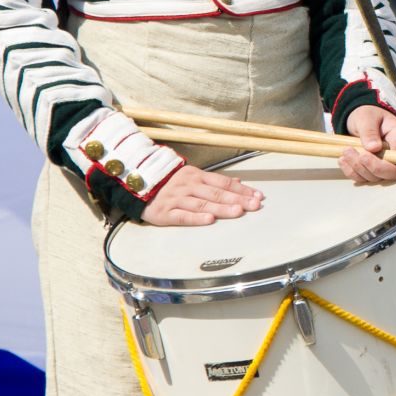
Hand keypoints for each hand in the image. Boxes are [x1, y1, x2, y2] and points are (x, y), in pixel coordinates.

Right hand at [142, 164, 263, 226]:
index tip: (258, 196)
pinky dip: (196, 218)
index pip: (224, 183)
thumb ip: (216, 181)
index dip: (242, 190)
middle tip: (254, 206)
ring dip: (222, 208)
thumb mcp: (194, 177)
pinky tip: (209, 219)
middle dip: (238, 200)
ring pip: (203, 204)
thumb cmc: (170, 183)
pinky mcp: (164, 212)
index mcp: (197, 176)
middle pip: (217, 193)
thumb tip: (240, 183)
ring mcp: (176, 198)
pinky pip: (182, 215)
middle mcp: (188, 186)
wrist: (137, 185)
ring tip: (238, 212)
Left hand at [341, 104, 395, 182]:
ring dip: (359, 168)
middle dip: (377, 167)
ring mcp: (383, 165)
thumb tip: (373, 148)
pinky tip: (343, 159)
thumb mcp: (367, 117)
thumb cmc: (367, 115)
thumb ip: (369, 131)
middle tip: (361, 154)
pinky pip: (362, 179)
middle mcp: (395, 155)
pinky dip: (351, 171)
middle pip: (395, 171)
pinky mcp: (369, 171)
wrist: (357, 121)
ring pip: (377, 177)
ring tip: (346, 151)